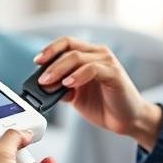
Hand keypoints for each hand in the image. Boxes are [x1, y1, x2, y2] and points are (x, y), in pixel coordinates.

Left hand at [35, 37, 161, 149]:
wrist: (126, 119)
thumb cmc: (103, 105)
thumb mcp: (75, 95)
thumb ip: (61, 87)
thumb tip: (43, 85)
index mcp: (89, 55)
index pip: (67, 43)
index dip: (50, 49)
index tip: (37, 61)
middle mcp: (99, 54)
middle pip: (69, 49)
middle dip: (51, 64)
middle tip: (41, 80)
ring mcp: (108, 62)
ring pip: (77, 57)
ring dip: (59, 70)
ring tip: (50, 83)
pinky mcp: (114, 73)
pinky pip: (92, 69)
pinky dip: (77, 75)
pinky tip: (68, 84)